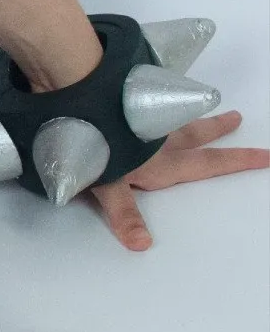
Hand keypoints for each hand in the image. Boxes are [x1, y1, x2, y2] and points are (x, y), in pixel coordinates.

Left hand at [87, 110, 268, 250]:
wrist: (79, 96)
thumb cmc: (95, 144)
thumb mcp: (108, 185)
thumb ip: (125, 213)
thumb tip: (143, 244)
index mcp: (162, 161)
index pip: (208, 164)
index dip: (237, 161)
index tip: (265, 156)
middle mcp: (158, 137)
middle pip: (195, 133)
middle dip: (217, 129)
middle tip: (236, 117)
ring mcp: (141, 115)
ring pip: (173, 113)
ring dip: (187, 110)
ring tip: (201, 100)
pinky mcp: (121, 98)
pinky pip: (146, 97)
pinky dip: (154, 93)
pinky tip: (148, 87)